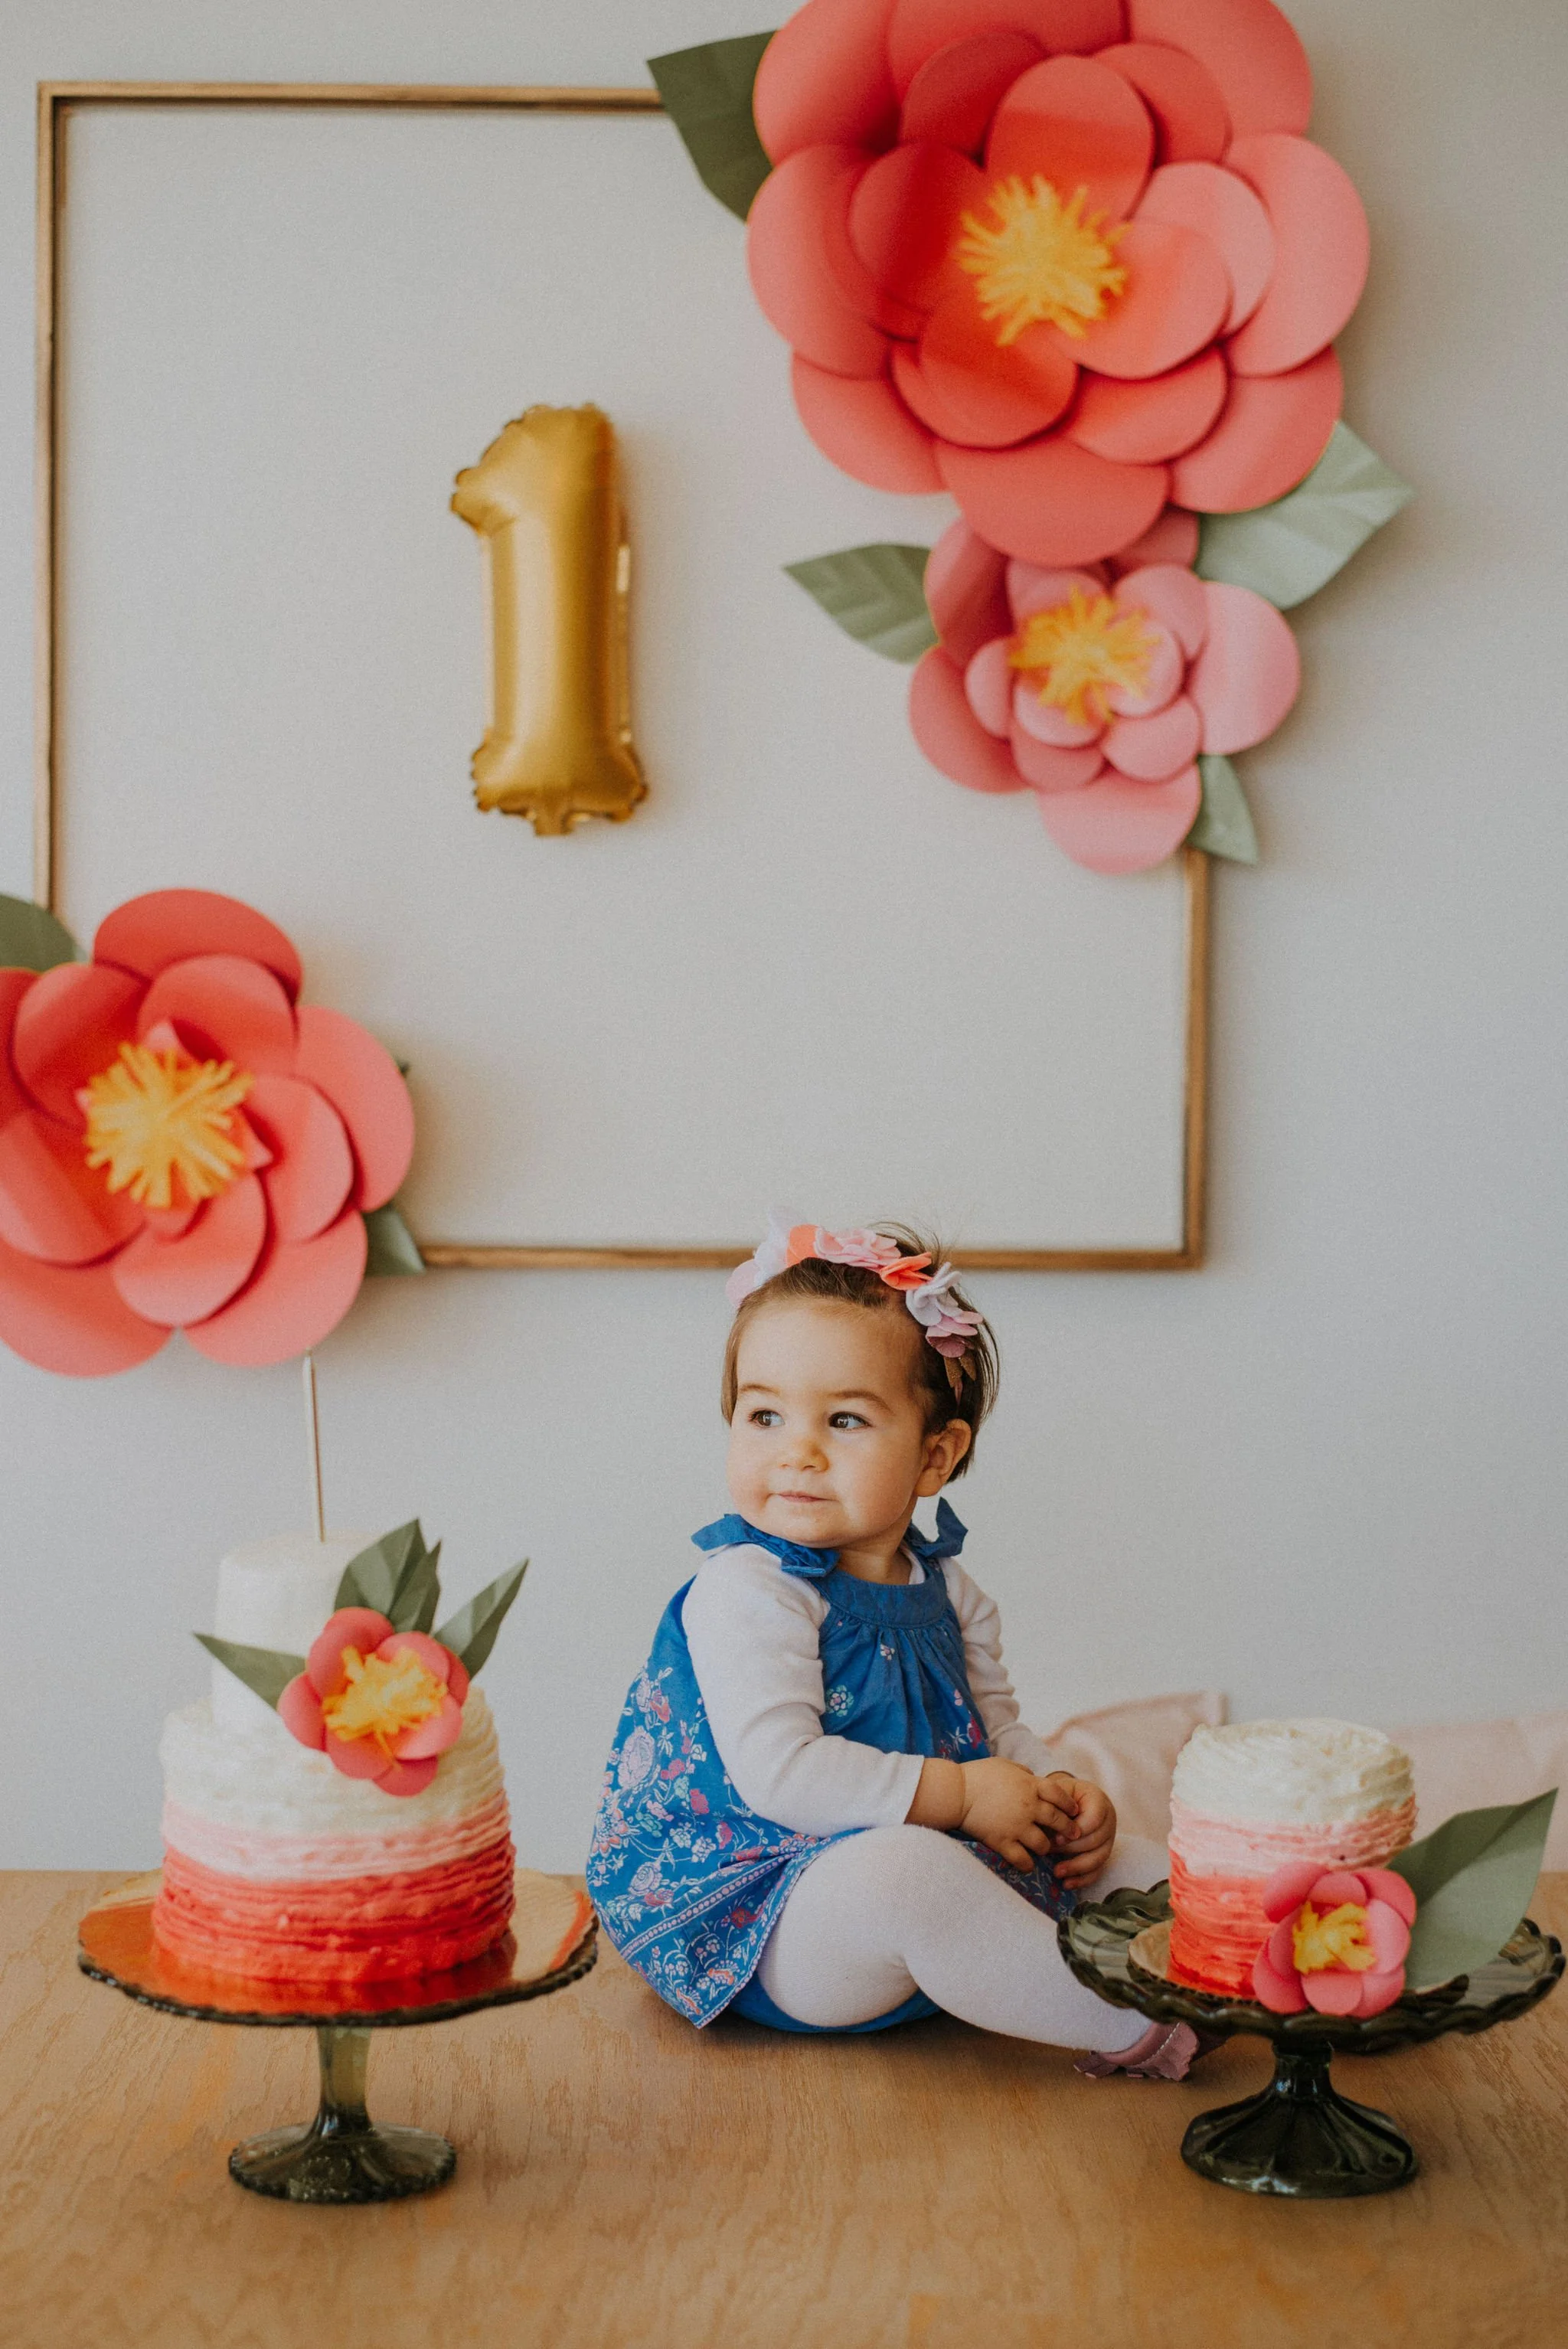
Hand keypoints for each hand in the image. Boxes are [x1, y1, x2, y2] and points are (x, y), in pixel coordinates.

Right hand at [957, 1757, 1076, 1871]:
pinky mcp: (1003, 1842)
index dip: (1069, 1804)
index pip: (1059, 1795)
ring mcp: (1016, 1826)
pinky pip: (1023, 1860)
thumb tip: (1032, 1777)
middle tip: (1073, 1835)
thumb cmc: (978, 1775)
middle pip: (1057, 1820)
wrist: (956, 1793)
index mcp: (1029, 1785)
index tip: (1073, 1811)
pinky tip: (1027, 1864)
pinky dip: (1027, 1864)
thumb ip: (1023, 1772)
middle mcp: (1028, 1807)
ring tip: (1043, 1849)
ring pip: (1043, 1844)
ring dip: (1045, 1848)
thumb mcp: (1004, 1765)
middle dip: (1068, 1829)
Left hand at [1046, 1775, 1116, 1887]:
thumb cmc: (1059, 1796)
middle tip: (1048, 1852)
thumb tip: (1052, 1832)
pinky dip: (1083, 1879)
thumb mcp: (1057, 1793)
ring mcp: (1108, 1839)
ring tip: (1056, 1872)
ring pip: (1099, 1857)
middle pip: (1096, 1840)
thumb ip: (1056, 1807)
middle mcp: (1108, 1820)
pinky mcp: (1102, 1854)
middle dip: (1071, 1849)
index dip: (1077, 1829)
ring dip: (1076, 1867)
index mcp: (1098, 1800)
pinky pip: (1098, 1871)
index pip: (1095, 1818)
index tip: (1057, 1838)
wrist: (1065, 1801)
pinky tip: (1067, 1884)